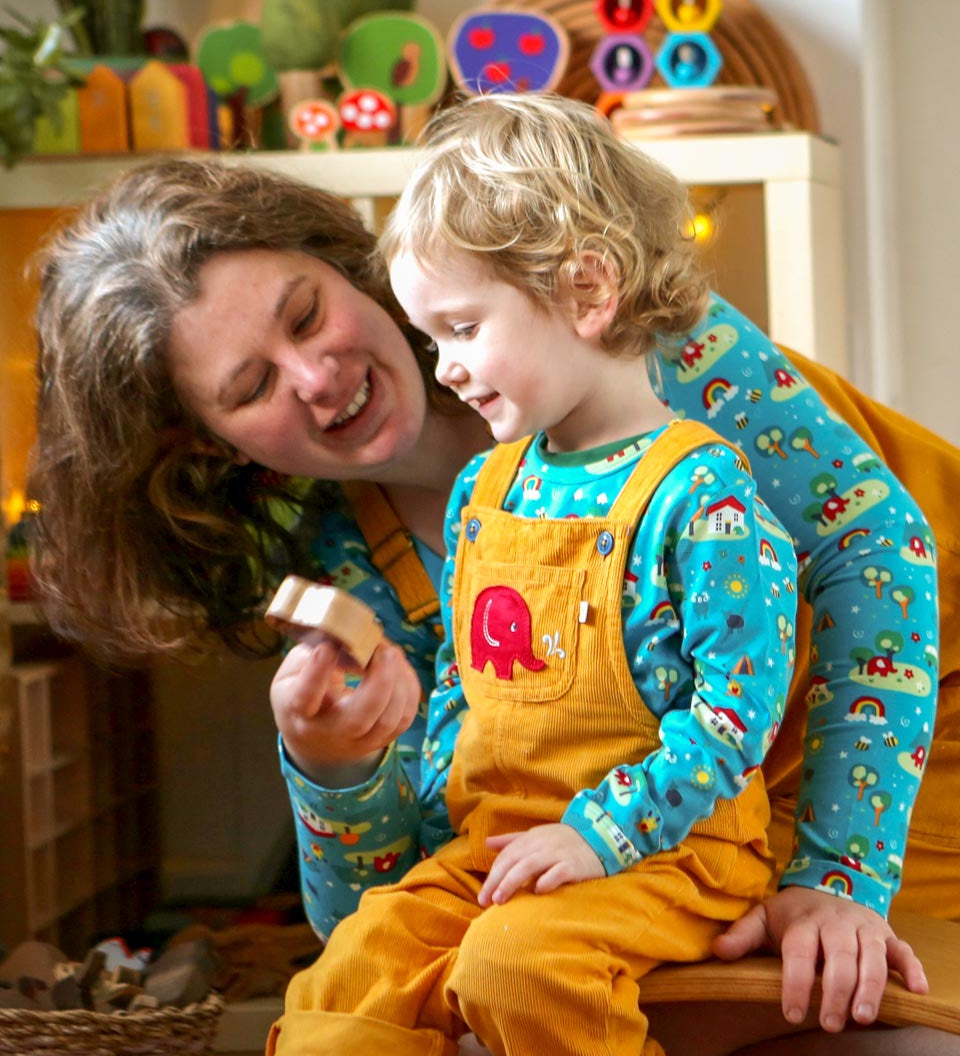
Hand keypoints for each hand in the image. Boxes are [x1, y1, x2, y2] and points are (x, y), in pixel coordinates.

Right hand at [271, 637, 421, 785]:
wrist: (315, 740)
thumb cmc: (301, 696)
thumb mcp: (291, 674)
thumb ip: (310, 654)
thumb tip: (342, 635)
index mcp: (299, 713)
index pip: (305, 698)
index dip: (317, 672)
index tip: (329, 646)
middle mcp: (329, 733)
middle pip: (358, 719)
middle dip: (379, 680)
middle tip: (383, 649)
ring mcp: (359, 742)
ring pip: (388, 720)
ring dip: (399, 681)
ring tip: (391, 653)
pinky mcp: (382, 740)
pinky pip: (405, 717)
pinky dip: (409, 688)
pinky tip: (400, 667)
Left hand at [477, 824, 604, 906]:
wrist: (598, 838)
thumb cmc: (562, 841)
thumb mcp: (536, 836)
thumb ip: (512, 840)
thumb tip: (487, 843)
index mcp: (531, 838)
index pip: (506, 855)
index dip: (492, 874)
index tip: (482, 895)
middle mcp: (541, 844)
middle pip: (513, 861)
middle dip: (496, 881)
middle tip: (485, 901)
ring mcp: (557, 854)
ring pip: (529, 866)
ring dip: (512, 882)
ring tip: (500, 900)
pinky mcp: (573, 865)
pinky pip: (557, 872)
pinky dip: (546, 881)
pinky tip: (537, 892)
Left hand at [711, 885, 928, 1031]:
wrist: (830, 880)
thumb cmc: (795, 911)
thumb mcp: (765, 916)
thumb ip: (743, 934)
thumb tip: (717, 951)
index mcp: (804, 922)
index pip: (799, 952)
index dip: (795, 982)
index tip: (790, 1011)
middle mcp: (837, 924)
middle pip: (839, 957)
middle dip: (835, 990)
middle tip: (829, 1023)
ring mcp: (865, 929)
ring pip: (872, 957)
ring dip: (871, 987)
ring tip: (862, 1017)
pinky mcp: (887, 935)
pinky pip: (904, 951)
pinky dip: (913, 969)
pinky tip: (917, 991)